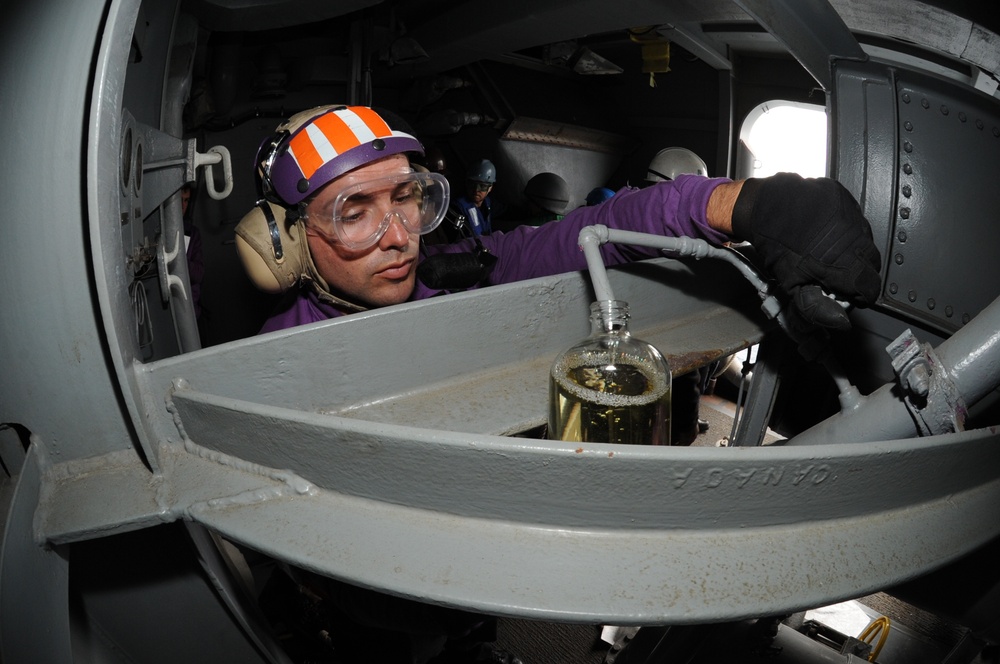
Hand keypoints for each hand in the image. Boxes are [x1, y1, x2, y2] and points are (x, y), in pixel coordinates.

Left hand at [731, 173, 880, 330]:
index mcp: (848, 264)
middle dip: (857, 272)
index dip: (859, 295)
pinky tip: (826, 231)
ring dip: (852, 249)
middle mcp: (858, 239)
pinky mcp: (848, 200)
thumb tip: (840, 322)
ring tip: (827, 250)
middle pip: (871, 265)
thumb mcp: (792, 285)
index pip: (871, 288)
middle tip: (834, 273)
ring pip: (865, 240)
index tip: (847, 294)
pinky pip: (855, 219)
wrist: (765, 207)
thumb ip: (816, 307)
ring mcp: (855, 216)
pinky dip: (846, 228)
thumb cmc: (777, 246)